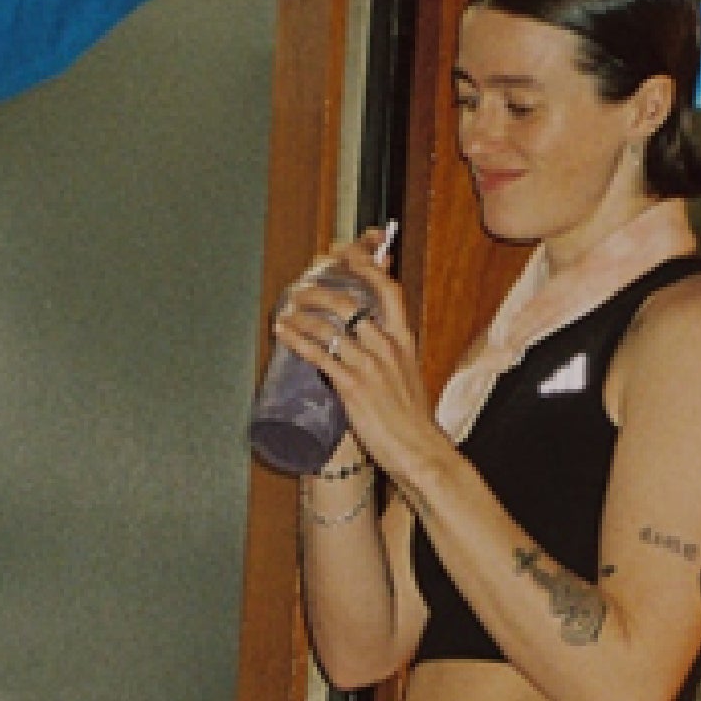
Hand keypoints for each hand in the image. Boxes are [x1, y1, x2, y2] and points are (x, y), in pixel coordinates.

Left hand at [271, 231, 443, 485]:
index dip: (366, 264)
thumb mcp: (406, 374)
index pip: (387, 289)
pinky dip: (297, 339)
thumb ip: (388, 353)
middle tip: (301, 283)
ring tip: (285, 307)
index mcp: (403, 339)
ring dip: (303, 311)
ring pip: (332, 324)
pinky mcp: (353, 387)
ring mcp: (370, 365)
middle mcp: (387, 346)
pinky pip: (320, 355)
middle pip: (352, 300)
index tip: (347, 250)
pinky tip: (283, 331)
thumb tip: (367, 341)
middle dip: (322, 287)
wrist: (418, 449)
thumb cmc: (409, 418)